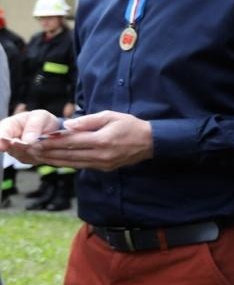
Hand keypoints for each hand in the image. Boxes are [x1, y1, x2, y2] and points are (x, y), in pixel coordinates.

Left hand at [8, 110, 152, 170]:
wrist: (150, 142)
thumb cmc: (130, 125)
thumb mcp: (110, 116)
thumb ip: (88, 121)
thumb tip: (68, 126)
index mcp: (102, 140)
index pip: (71, 141)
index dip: (51, 141)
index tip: (36, 139)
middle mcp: (101, 155)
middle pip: (68, 154)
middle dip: (47, 152)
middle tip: (31, 149)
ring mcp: (102, 163)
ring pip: (72, 163)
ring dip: (53, 160)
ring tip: (38, 156)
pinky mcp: (103, 168)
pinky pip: (80, 165)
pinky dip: (65, 163)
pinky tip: (54, 160)